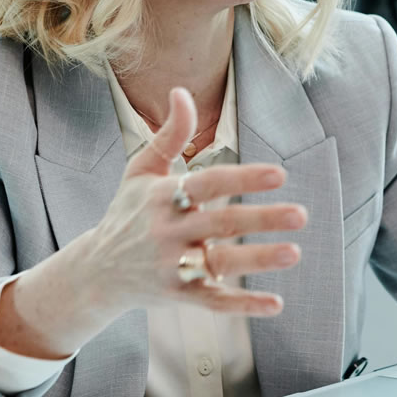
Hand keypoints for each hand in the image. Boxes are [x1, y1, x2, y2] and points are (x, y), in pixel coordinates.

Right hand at [0, 86, 308, 357]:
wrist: (96, 271)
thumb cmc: (126, 213)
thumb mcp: (140, 171)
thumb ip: (168, 135)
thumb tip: (181, 91)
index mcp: (161, 198)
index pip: (207, 184)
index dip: (243, 178)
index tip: (280, 174)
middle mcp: (167, 232)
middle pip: (221, 224)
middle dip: (261, 219)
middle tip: (301, 214)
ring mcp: (172, 266)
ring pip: (221, 264)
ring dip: (259, 259)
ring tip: (295, 252)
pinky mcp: (178, 295)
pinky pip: (214, 301)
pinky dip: (243, 306)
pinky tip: (276, 304)